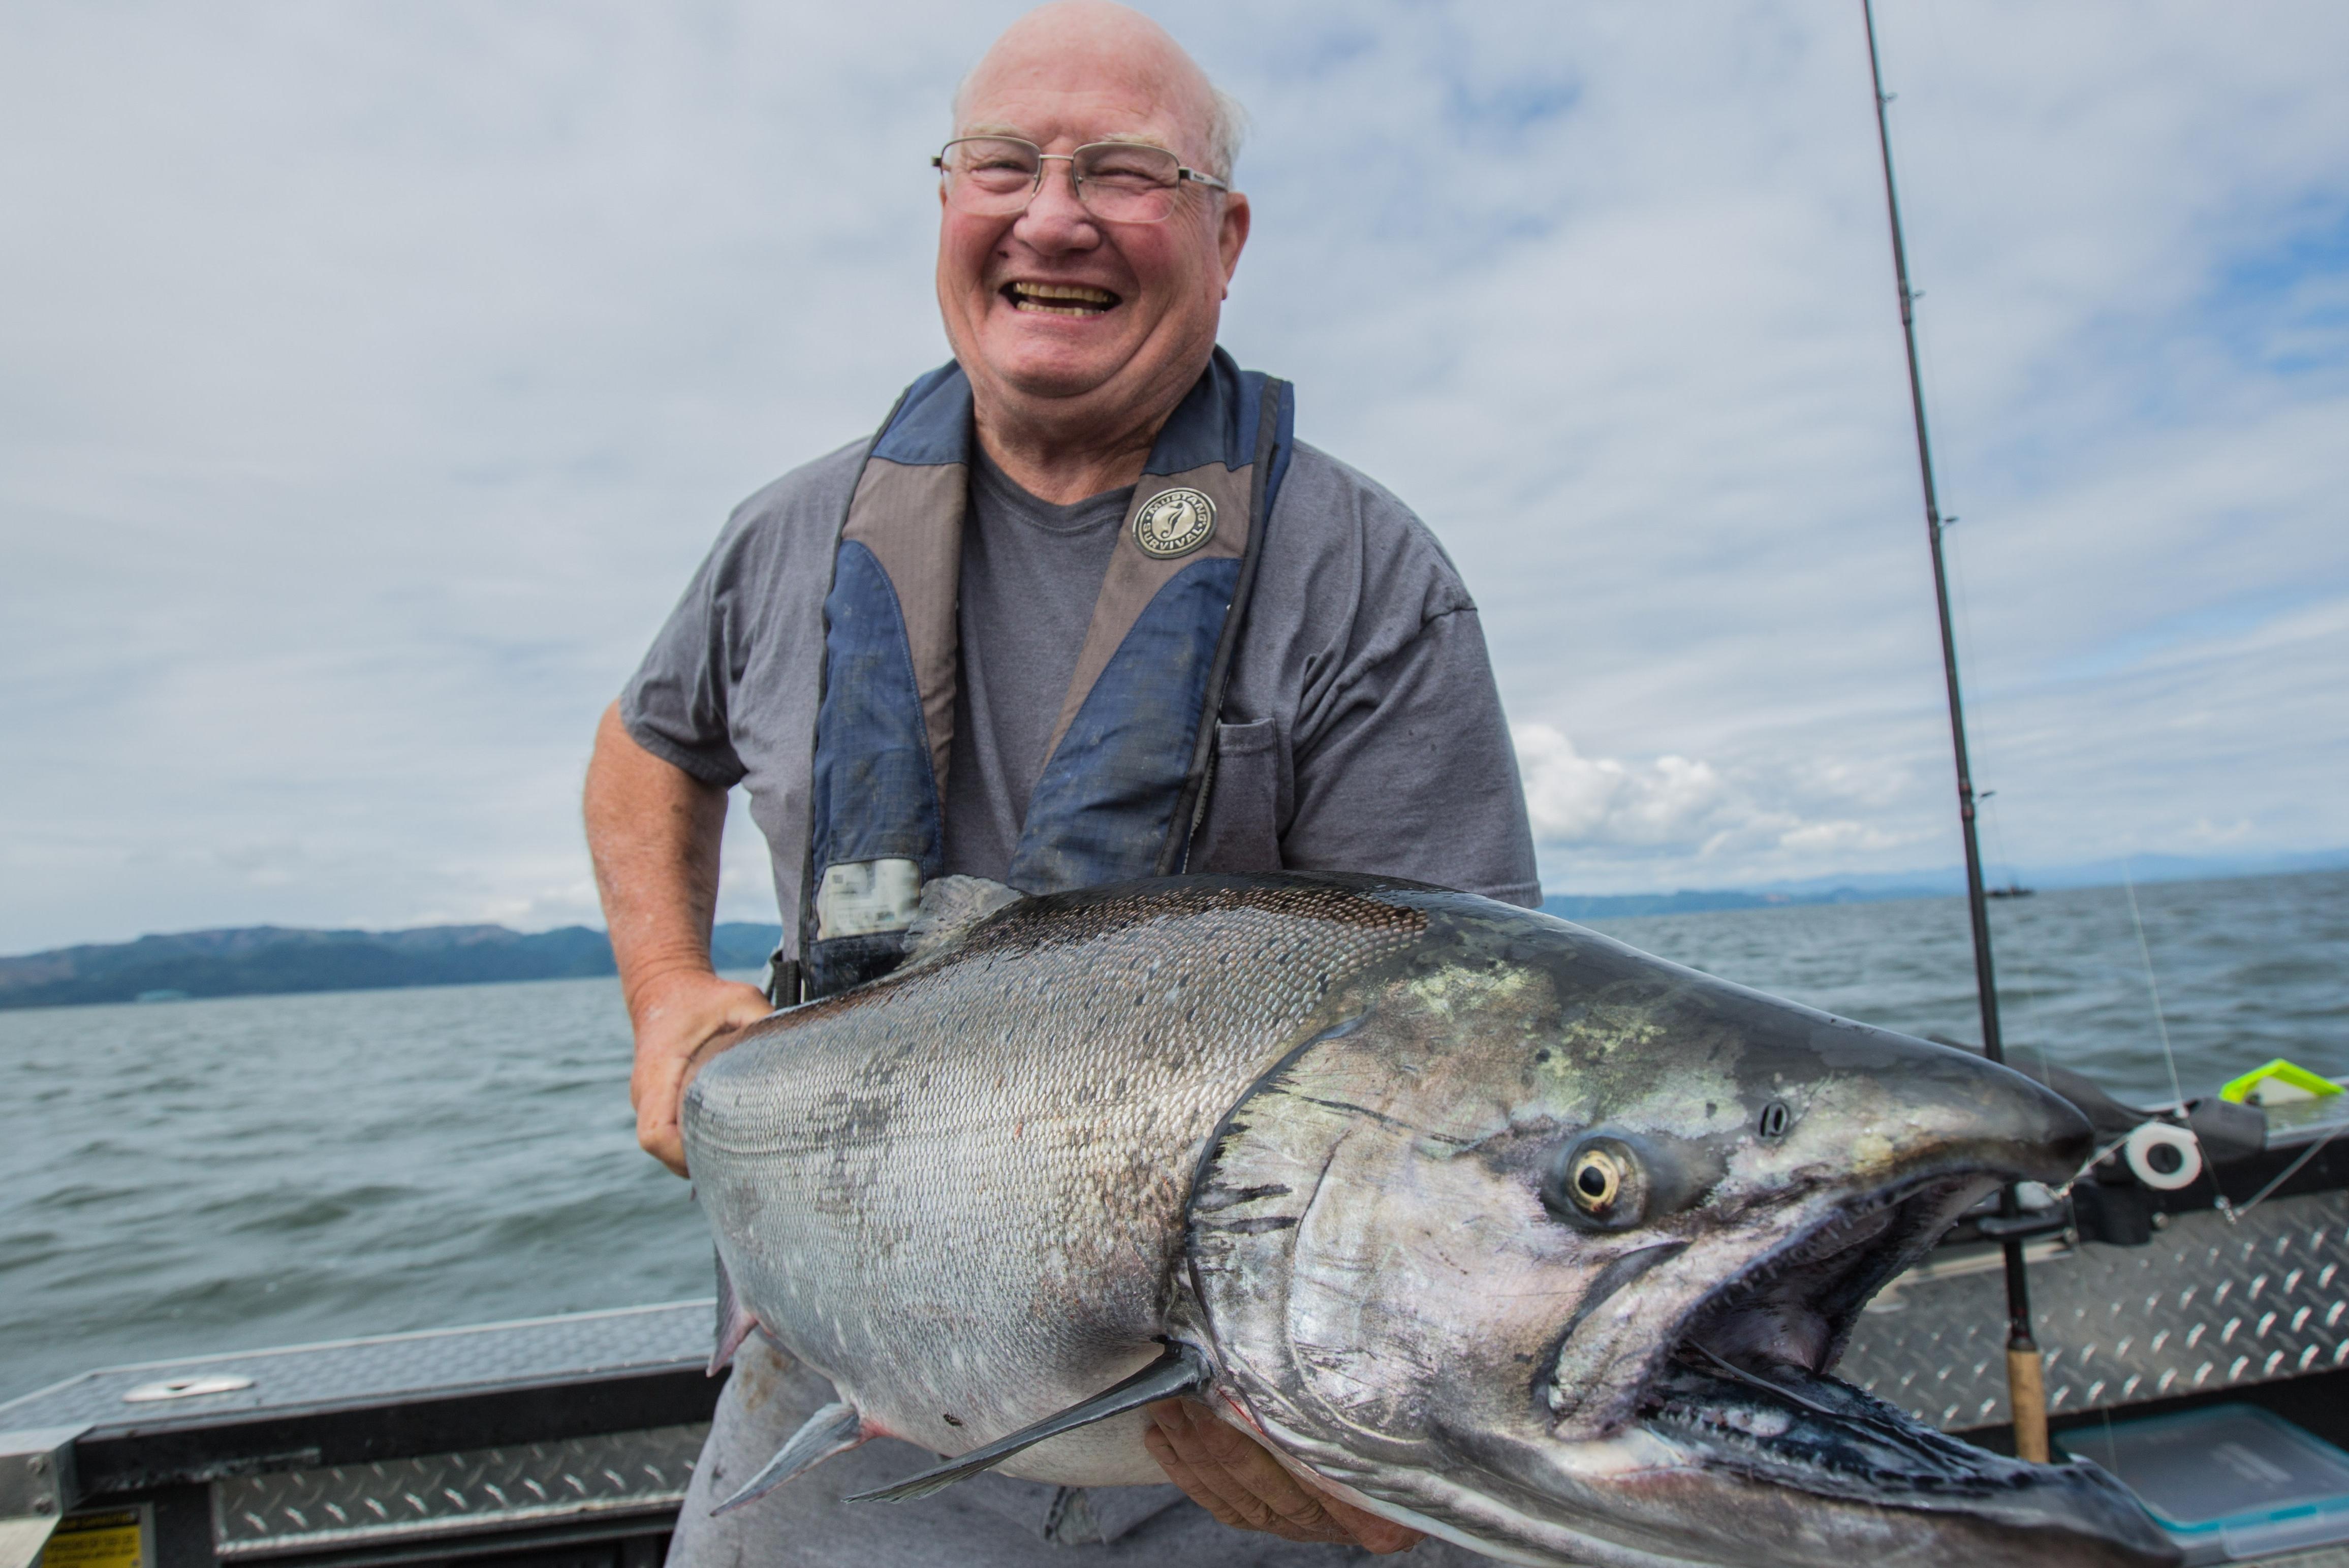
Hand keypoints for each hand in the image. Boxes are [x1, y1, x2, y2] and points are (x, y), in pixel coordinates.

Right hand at [626, 967, 773, 1175]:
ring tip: (745, 1155)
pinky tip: (732, 1141)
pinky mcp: (660, 1104)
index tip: (721, 1152)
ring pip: (668, 1150)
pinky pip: (673, 1138)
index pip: (655, 1135)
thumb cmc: (703, 996)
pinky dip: (696, 1145)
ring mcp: (649, 1102)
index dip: (683, 1154)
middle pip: (664, 1153)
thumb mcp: (738, 999)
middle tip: (750, 1162)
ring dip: (699, 1157)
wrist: (666, 987)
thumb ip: (765, 1021)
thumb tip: (802, 1047)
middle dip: (701, 1163)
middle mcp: (645, 1095)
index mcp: (656, 1074)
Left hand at [1143, 1398, 1423, 1552]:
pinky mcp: (1280, 1522)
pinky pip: (1226, 1508)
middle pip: (1263, 1488)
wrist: (1441, 1439)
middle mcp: (1343, 1528)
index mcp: (1381, 1514)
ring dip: (1193, 1453)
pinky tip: (1166, 1441)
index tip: (1220, 1399)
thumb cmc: (1420, 1413)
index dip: (1252, 1439)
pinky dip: (1189, 1475)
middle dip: (1211, 1440)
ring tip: (1165, 1409)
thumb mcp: (1413, 1404)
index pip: (1303, 1479)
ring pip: (1237, 1500)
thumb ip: (1374, 1396)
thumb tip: (1328, 1339)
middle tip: (1180, 1394)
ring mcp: (1310, 1528)